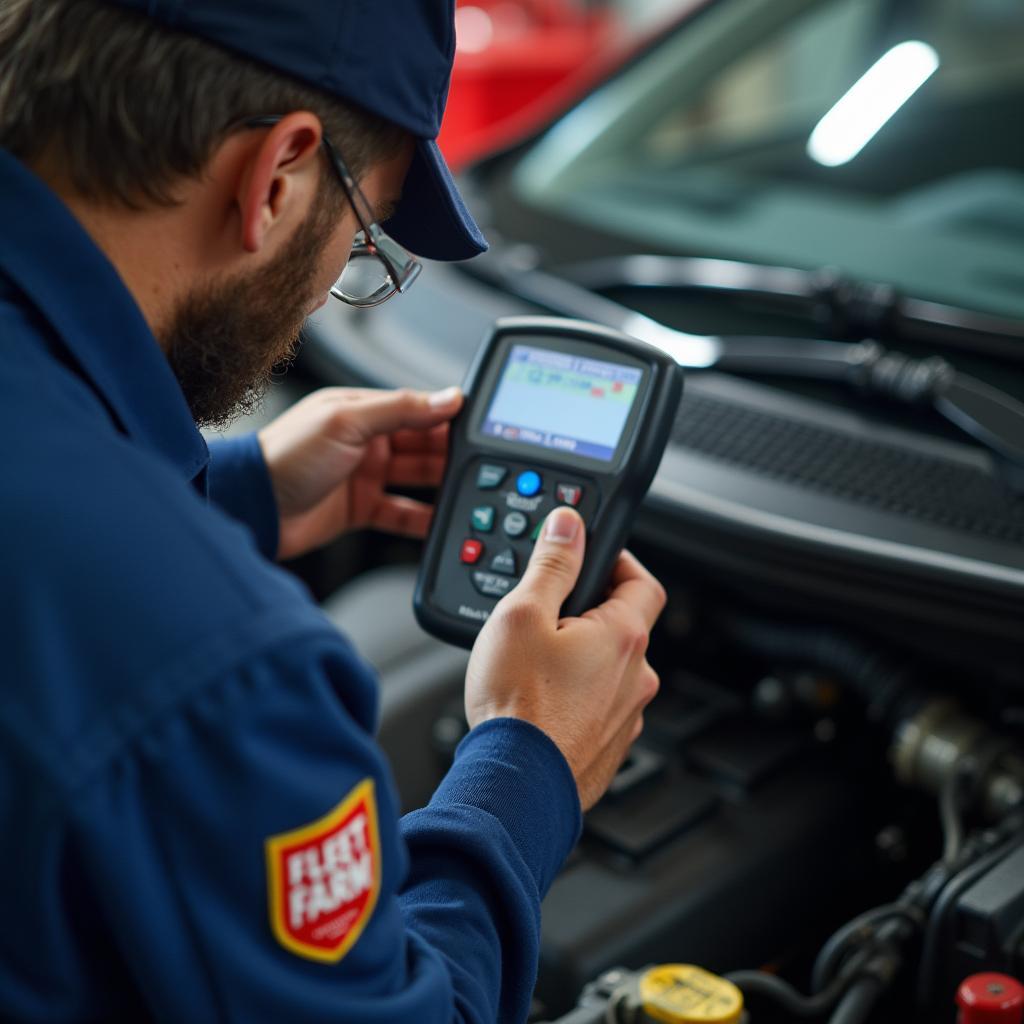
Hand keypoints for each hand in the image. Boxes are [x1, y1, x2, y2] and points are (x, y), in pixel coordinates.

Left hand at [257, 385, 462, 560]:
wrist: (253, 507)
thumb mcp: (346, 422)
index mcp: (362, 411)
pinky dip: (423, 519)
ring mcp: (365, 475)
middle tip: (481, 462)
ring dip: (442, 484)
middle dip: (451, 453)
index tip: (479, 428)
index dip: (448, 418)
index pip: (418, 410)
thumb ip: (400, 409)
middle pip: (423, 445)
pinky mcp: (361, 508)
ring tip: (468, 490)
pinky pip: (402, 513)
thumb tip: (447, 397)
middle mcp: (366, 441)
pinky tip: (441, 521)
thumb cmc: (284, 456)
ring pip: (417, 478)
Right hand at [465, 506, 665, 809]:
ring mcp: (625, 717)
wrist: (516, 788)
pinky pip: (597, 707)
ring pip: (609, 670)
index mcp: (623, 637)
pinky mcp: (608, 747)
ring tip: (534, 660)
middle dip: (589, 611)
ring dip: (581, 657)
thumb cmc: (518, 707)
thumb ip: (551, 565)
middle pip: (623, 626)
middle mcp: (636, 677)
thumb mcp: (522, 615)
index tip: (591, 556)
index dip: (619, 561)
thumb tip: (568, 525)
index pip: (642, 580)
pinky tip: (539, 700)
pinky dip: (575, 696)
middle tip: (548, 610)